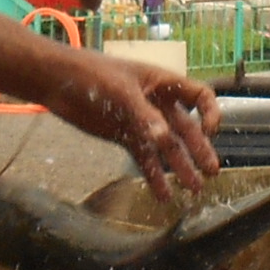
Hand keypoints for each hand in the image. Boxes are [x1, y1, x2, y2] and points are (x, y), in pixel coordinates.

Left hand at [45, 54, 221, 203]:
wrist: (58, 82)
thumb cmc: (92, 74)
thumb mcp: (121, 93)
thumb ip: (144, 117)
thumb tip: (164, 140)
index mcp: (163, 83)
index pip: (199, 96)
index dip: (210, 114)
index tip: (209, 133)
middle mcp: (157, 103)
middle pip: (185, 128)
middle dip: (199, 149)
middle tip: (211, 172)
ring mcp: (141, 121)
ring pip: (167, 147)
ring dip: (180, 167)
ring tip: (193, 189)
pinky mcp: (125, 136)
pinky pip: (145, 158)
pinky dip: (154, 175)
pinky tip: (162, 195)